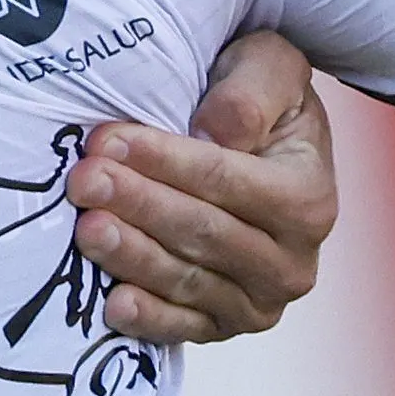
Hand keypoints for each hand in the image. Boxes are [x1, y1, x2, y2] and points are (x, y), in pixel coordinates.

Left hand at [66, 29, 337, 341]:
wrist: (265, 146)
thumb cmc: (259, 98)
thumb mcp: (269, 67)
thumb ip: (249, 94)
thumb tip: (215, 133)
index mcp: (309, 198)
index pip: (224, 180)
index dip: (165, 162)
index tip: (109, 141)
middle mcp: (293, 261)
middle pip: (203, 233)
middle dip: (139, 205)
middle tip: (85, 181)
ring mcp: (261, 301)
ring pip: (189, 281)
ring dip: (134, 257)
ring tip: (87, 228)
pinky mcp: (227, 325)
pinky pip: (185, 328)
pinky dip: (150, 319)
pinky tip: (113, 305)